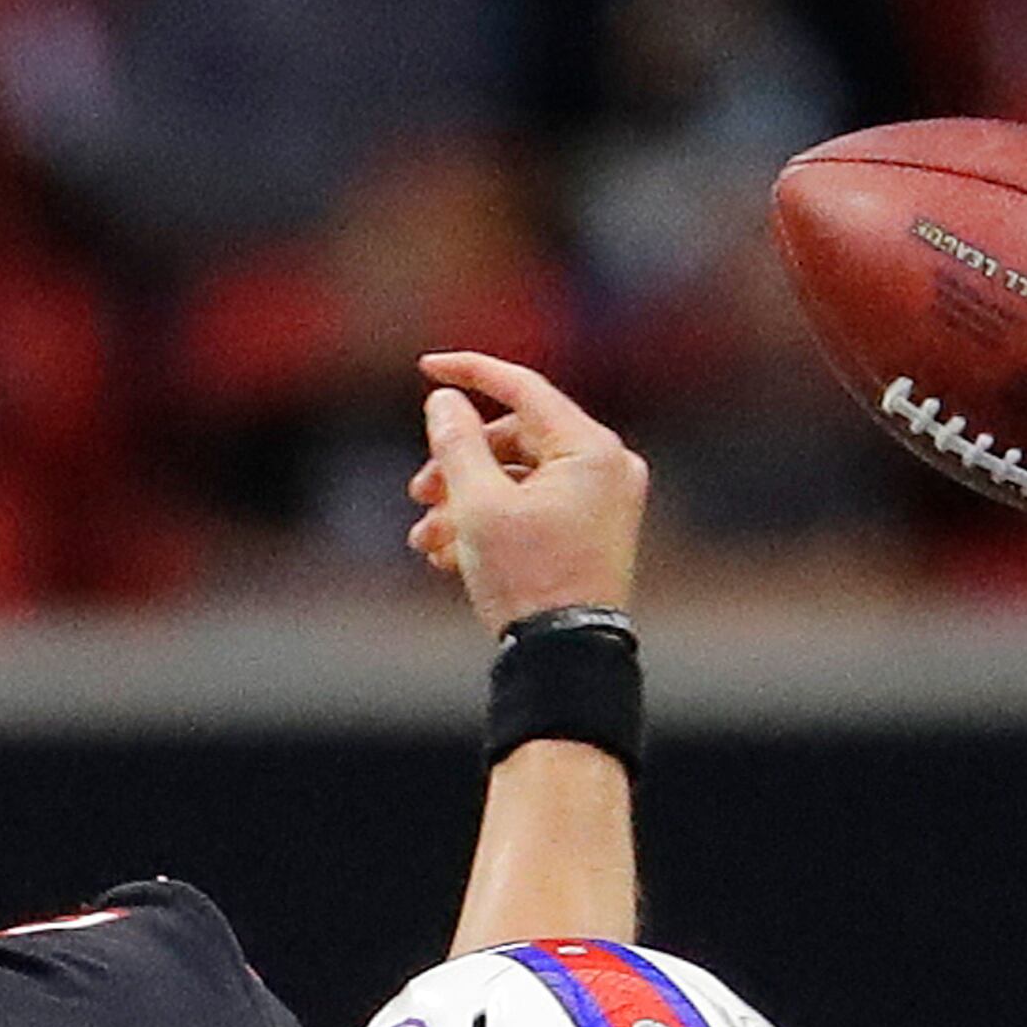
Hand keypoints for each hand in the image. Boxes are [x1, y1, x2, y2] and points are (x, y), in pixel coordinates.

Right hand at [404, 351, 646, 635]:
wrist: (565, 659)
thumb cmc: (527, 580)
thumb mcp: (477, 506)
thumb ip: (456, 443)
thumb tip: (444, 400)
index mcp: (591, 449)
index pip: (523, 389)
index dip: (470, 374)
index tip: (426, 368)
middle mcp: (608, 466)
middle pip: (516, 439)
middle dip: (459, 464)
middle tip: (418, 492)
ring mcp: (604, 501)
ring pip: (519, 478)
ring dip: (465, 501)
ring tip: (425, 539)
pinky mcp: (592, 532)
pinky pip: (535, 507)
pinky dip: (491, 521)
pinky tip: (450, 554)